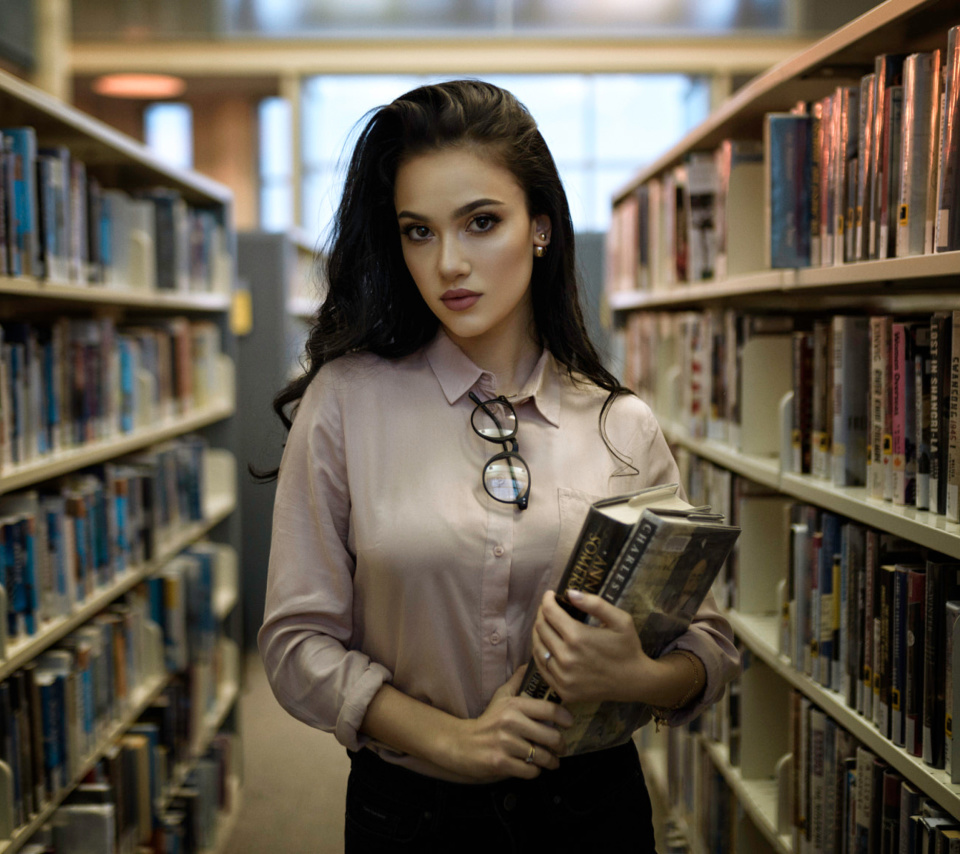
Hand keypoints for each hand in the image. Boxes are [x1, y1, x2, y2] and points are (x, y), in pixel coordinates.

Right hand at [444, 666, 573, 781]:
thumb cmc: (487, 720)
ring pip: (542, 756)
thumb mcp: (501, 696)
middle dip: (561, 745)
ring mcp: (505, 744)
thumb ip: (517, 681)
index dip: (565, 718)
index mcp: (513, 705)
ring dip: (551, 761)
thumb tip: (530, 663)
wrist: (462, 744)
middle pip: (551, 736)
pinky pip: (531, 771)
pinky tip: (533, 767)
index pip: (549, 710)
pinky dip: (535, 771)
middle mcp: (510, 723)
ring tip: (552, 760)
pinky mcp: (501, 763)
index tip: (569, 723)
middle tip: (562, 747)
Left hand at [531, 589, 658, 704]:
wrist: (634, 681)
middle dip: (542, 614)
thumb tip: (570, 593)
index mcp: (578, 637)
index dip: (547, 600)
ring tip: (546, 624)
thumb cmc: (627, 647)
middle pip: (541, 628)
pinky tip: (548, 645)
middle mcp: (566, 658)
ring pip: (537, 648)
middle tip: (548, 609)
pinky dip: (541, 653)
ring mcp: (562, 677)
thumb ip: (595, 604)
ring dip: (538, 633)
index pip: (550, 612)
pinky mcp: (562, 690)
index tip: (550, 594)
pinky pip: (542, 668)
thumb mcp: (620, 619)